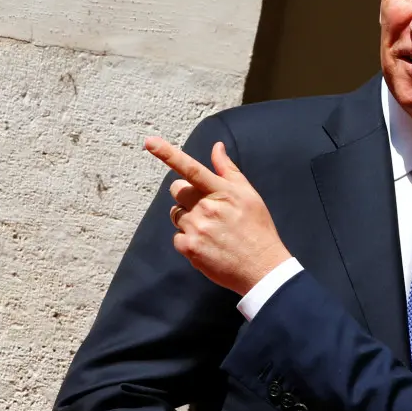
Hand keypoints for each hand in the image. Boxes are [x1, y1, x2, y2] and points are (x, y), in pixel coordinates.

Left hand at [144, 136, 291, 294]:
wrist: (262, 267)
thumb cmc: (258, 229)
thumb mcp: (249, 195)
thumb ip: (228, 170)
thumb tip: (217, 148)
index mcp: (222, 191)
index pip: (191, 169)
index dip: (168, 154)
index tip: (149, 142)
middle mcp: (206, 207)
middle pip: (177, 190)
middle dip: (185, 195)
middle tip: (205, 208)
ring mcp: (196, 228)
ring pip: (176, 214)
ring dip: (188, 219)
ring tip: (211, 230)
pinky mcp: (190, 248)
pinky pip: (177, 237)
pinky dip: (188, 241)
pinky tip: (207, 245)